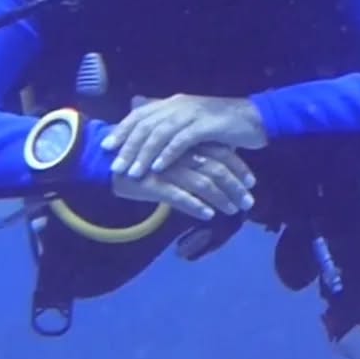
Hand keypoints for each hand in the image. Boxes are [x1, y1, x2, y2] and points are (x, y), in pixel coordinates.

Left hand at [102, 94, 268, 179]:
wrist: (255, 119)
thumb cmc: (222, 124)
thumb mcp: (192, 121)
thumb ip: (170, 126)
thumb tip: (145, 135)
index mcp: (174, 101)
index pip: (140, 113)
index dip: (122, 129)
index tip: (107, 147)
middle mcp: (180, 104)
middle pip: (146, 124)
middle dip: (128, 146)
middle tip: (115, 166)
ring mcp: (194, 113)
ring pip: (160, 133)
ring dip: (144, 154)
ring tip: (133, 172)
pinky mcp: (207, 125)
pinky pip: (182, 141)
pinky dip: (168, 154)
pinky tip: (158, 168)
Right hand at [111, 143, 256, 220]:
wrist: (107, 160)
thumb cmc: (145, 157)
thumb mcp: (173, 152)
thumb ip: (194, 158)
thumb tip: (218, 170)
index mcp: (189, 143)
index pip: (223, 153)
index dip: (240, 168)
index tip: (252, 183)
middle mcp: (183, 154)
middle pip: (218, 170)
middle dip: (236, 187)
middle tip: (248, 203)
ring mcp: (169, 169)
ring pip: (203, 184)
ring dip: (221, 198)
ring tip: (232, 211)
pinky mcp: (154, 183)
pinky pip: (179, 196)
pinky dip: (195, 206)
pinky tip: (207, 215)